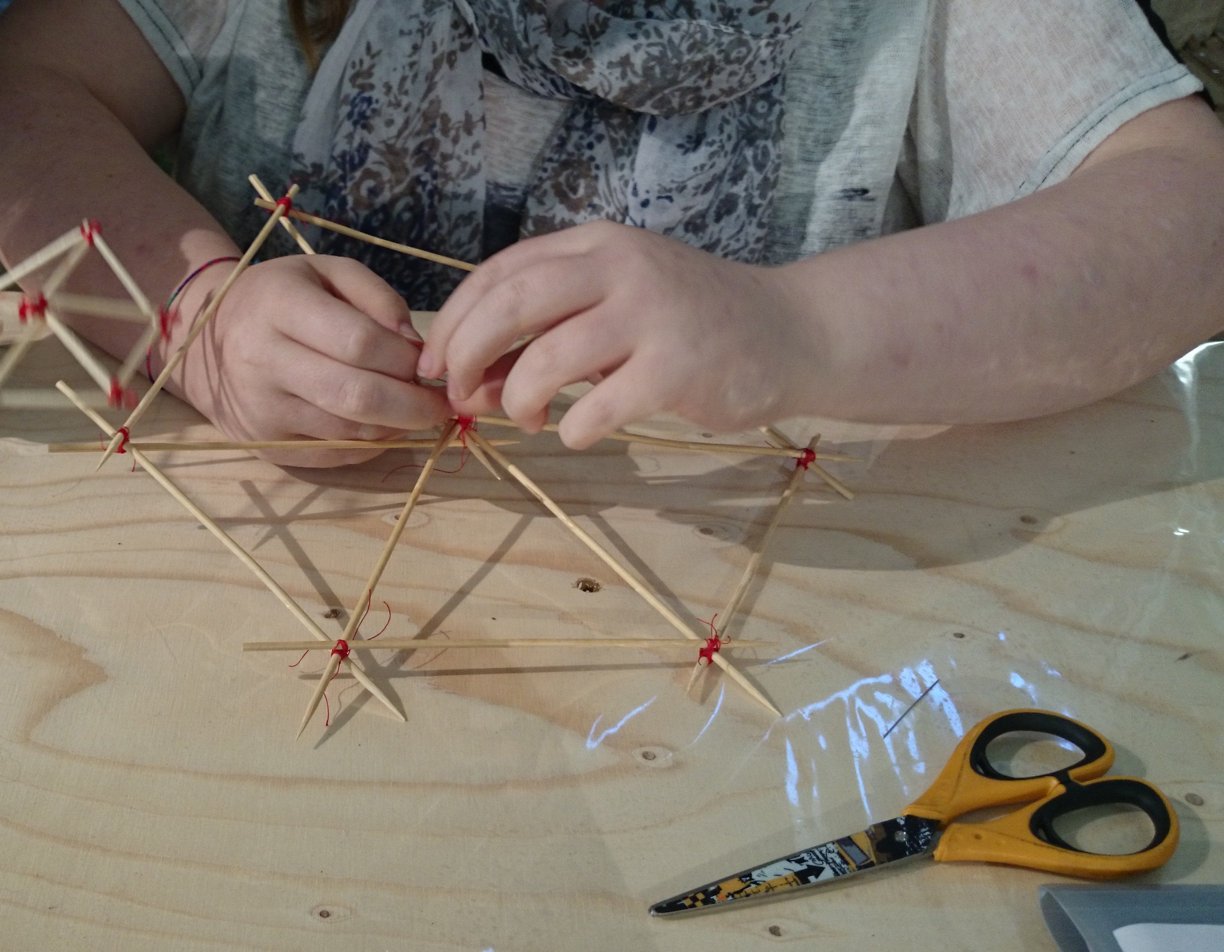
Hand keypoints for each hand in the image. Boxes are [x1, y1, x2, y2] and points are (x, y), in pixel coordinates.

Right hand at [166, 256, 449, 465]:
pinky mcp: (264, 445)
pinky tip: (381, 425)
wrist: (208, 341)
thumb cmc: (280, 298)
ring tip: (412, 410)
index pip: (358, 343)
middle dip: (412, 406)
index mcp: (278, 306)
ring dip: (395, 426)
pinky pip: (333, 454)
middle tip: (440, 404)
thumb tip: (415, 347)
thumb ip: (376, 296)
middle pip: (356, 396)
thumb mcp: (325, 272)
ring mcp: (260, 410)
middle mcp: (262, 360)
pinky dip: (369, 444)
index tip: (429, 365)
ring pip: (349, 431)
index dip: (405, 359)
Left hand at [421, 221, 824, 448]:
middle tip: (461, 395)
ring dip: (518, 399)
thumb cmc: (688, 323)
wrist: (790, 333)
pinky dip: (573, 430)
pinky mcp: (677, 368)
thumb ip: (544, 332)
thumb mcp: (612, 306)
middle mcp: (620, 268)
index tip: (433, 364)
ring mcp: (651, 316)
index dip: (453, 321)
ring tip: (525, 417)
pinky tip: (579, 433)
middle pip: (511, 305)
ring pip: (547, 359)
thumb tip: (468, 382)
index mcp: (594, 246)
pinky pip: (597, 408)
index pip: (499, 273)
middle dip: (467, 355)